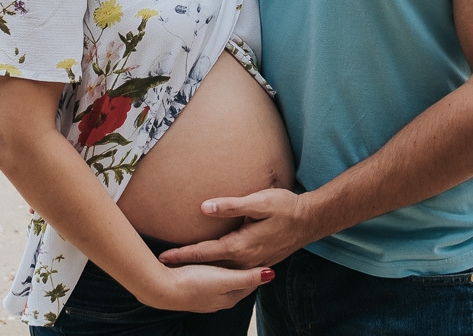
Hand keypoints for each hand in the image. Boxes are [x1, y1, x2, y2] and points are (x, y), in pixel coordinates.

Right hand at [140, 262, 273, 312]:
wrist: (161, 289)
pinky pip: (208, 278)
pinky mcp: (191, 290)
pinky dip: (213, 269)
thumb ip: (247, 277)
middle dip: (243, 269)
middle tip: (251, 250)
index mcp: (229, 298)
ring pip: (222, 280)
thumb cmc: (193, 283)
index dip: (257, 268)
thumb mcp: (224, 279)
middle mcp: (219, 300)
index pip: (250, 282)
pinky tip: (209, 261)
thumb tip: (271, 275)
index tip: (264, 252)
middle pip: (236, 282)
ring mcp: (204, 297)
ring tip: (231, 254)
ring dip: (227, 269)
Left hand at [157, 188, 315, 269]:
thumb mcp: (258, 202)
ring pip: (221, 271)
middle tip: (163, 266)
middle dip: (186, 267)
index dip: (182, 254)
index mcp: (240, 246)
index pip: (204, 252)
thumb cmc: (285, 207)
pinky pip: (233, 271)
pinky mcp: (259, 263)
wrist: (309, 221)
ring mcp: (253, 264)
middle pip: (209, 266)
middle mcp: (245, 260)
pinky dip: (217, 271)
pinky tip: (211, 269)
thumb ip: (230, 206)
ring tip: (180, 270)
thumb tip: (204, 207)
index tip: (162, 256)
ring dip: (201, 270)